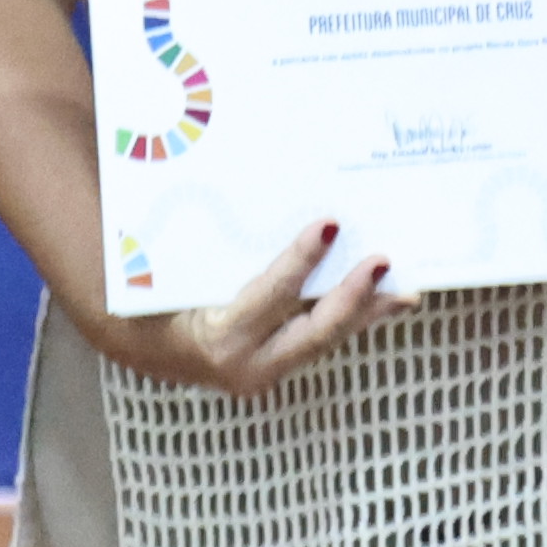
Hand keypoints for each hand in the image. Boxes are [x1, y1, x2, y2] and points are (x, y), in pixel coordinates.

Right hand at [85, 218, 411, 397]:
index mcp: (215, 335)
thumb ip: (195, 229)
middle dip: (354, 297)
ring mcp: (266, 370)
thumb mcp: (169, 263)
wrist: (139, 345)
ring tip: (407, 286)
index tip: (329, 226)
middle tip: (384, 261)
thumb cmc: (153, 291)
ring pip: (327, 339)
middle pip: (314, 331)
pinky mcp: (279, 364)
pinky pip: (322, 339)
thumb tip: (218, 175)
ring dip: (367, 311)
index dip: (300, 263)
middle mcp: (245, 363)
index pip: (268, 295)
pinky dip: (353, 317)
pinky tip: (385, 298)